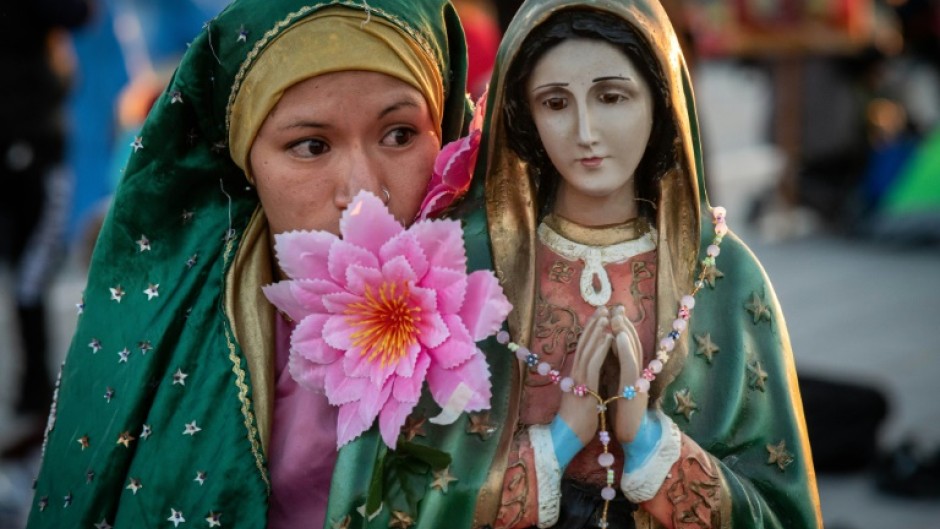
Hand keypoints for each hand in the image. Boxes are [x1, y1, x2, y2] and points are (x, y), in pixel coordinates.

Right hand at [557, 306, 612, 446]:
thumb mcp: (584, 396)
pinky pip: (594, 362)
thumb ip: (587, 383)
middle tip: (603, 307)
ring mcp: (579, 378)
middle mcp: (575, 372)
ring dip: (598, 330)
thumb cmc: (578, 420)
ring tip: (606, 315)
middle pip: (584, 343)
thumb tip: (594, 375)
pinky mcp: (585, 386)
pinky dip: (601, 348)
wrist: (568, 436)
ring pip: (588, 349)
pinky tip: (608, 336)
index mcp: (576, 374)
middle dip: (594, 324)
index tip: (600, 316)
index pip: (583, 348)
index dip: (591, 331)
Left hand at [610, 305, 648, 442]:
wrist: (632, 437)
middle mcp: (638, 374)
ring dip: (625, 331)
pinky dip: (624, 349)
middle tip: (616, 307)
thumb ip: (615, 371)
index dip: (621, 328)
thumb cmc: (622, 414)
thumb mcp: (617, 388)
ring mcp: (639, 381)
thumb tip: (607, 356)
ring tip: (617, 316)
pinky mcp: (635, 390)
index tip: (613, 312)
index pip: (628, 346)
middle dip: (624, 324)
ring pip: (633, 350)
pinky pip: (629, 366)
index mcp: (632, 373)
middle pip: (633, 343)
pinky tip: (617, 337)